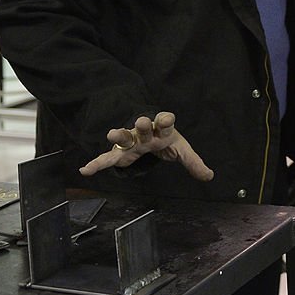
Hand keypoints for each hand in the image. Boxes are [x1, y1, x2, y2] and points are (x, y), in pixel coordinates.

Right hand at [79, 112, 213, 180]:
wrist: (148, 132)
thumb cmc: (165, 139)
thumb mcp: (181, 149)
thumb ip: (193, 162)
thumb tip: (209, 176)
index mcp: (162, 129)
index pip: (165, 121)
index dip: (166, 120)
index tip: (166, 118)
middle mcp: (145, 131)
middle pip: (143, 126)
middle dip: (142, 124)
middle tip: (142, 121)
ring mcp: (131, 140)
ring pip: (124, 136)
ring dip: (119, 134)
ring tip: (111, 134)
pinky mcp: (120, 152)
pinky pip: (107, 158)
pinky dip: (97, 164)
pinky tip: (85, 170)